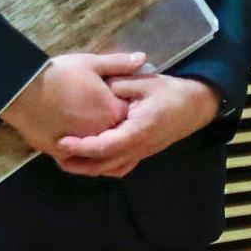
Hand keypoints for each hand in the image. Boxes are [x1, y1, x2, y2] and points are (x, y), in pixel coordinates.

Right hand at [0, 51, 146, 170]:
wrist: (24, 89)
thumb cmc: (61, 74)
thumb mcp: (92, 63)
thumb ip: (119, 64)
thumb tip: (143, 58)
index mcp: (112, 112)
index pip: (132, 115)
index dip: (131, 109)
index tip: (128, 102)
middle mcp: (101, 134)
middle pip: (117, 137)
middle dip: (119, 130)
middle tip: (113, 119)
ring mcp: (81, 148)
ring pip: (99, 154)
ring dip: (102, 147)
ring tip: (99, 135)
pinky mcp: (61, 155)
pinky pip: (77, 162)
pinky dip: (81, 159)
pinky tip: (81, 151)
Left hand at [55, 75, 220, 177]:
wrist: (194, 106)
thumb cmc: (170, 92)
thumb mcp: (145, 81)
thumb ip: (120, 84)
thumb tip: (98, 87)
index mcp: (137, 130)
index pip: (104, 145)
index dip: (81, 147)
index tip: (62, 142)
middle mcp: (137, 148)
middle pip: (102, 165)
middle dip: (77, 163)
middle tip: (56, 154)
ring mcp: (140, 154)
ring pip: (109, 169)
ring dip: (87, 167)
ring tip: (66, 159)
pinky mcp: (141, 154)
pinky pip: (118, 166)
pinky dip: (102, 166)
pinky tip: (90, 159)